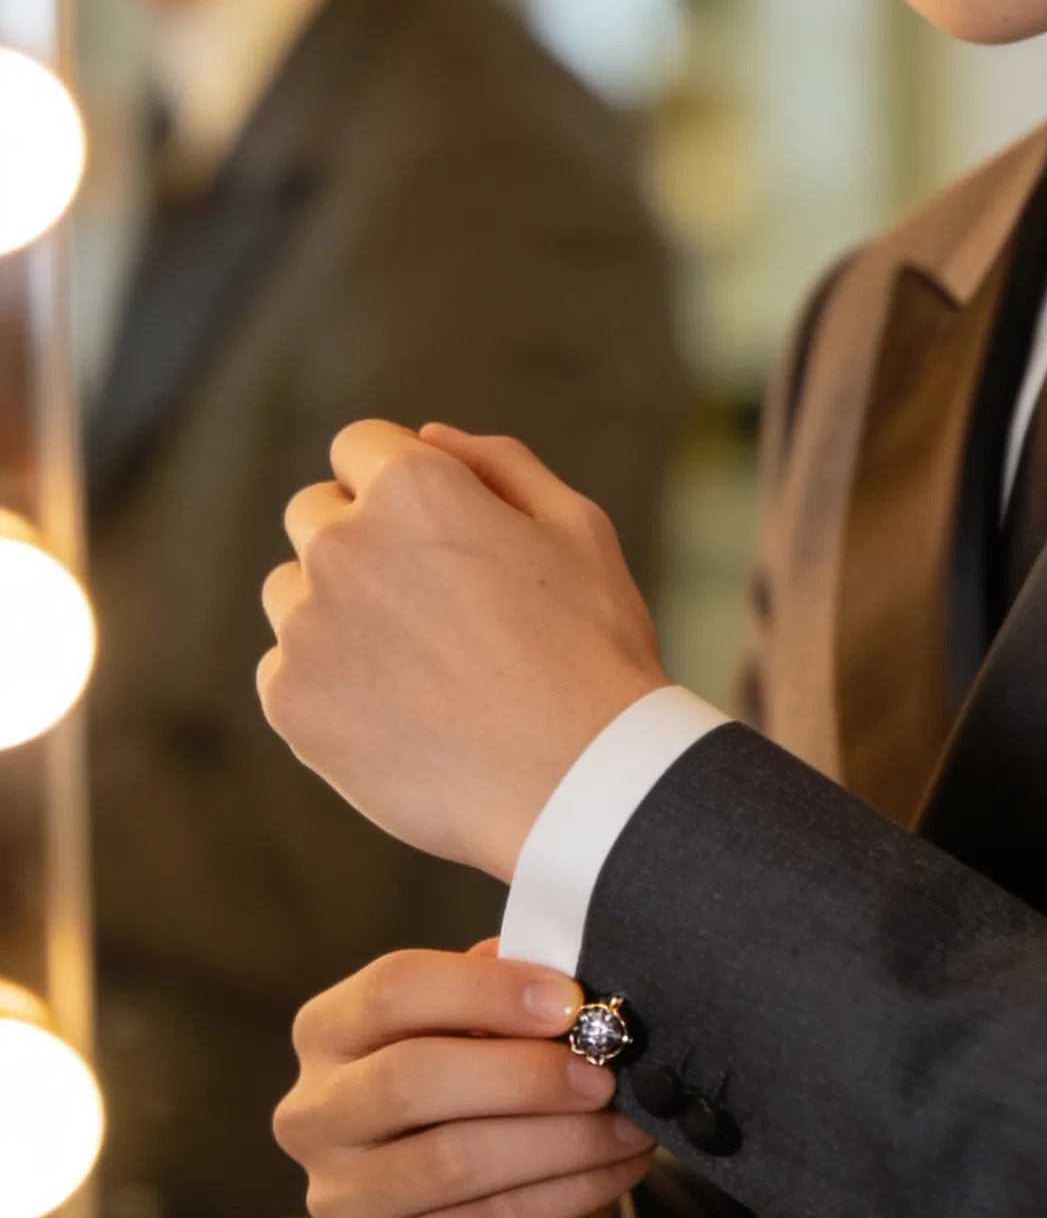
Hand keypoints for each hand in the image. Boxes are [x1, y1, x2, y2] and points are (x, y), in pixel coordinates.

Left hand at [259, 420, 667, 878]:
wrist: (576, 783)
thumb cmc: (590, 649)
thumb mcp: (575, 527)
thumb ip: (498, 463)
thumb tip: (427, 435)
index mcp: (411, 486)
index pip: (359, 445)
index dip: (399, 480)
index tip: (436, 530)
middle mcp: (342, 544)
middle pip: (314, 513)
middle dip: (361, 538)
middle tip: (433, 603)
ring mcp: (307, 626)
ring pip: (290, 592)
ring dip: (334, 608)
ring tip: (416, 664)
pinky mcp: (290, 701)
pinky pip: (285, 669)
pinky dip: (327, 684)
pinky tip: (397, 712)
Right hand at [275, 943, 655, 1217]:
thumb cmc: (492, 1105)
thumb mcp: (494, 1034)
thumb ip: (507, 993)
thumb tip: (562, 963)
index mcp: (330, 1032)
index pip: (391, 989)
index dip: (485, 989)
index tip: (569, 999)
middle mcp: (315, 1115)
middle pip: (410, 1078)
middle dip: (526, 1073)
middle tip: (605, 1070)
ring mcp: (344, 1200)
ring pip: (455, 1159)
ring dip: (563, 1137)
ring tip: (629, 1122)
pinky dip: (572, 1189)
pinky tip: (620, 1166)